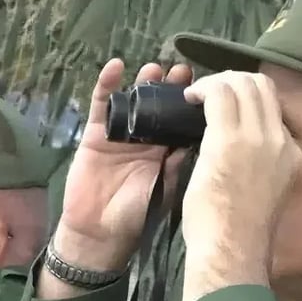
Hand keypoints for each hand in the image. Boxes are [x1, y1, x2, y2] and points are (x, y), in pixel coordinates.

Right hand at [52, 59, 191, 271]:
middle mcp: (146, 138)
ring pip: (133, 100)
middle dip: (170, 87)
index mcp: (166, 151)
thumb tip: (201, 139)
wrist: (100, 232)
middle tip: (182, 71)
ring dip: (143, 82)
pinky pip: (101, 106)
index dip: (191, 102)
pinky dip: (106, 85)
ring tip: (155, 68)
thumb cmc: (136, 214)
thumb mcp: (165, 189)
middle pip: (159, 105)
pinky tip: (115, 67)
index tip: (205, 86)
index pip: (181, 120)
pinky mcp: (96, 134)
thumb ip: (177, 164)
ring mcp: (120, 134)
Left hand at [180, 71, 301, 300]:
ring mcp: (257, 138)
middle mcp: (281, 140)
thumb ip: (258, 164)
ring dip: (217, 82)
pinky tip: (189, 98)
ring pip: (243, 83)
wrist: (231, 251)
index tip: (226, 103)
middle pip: (263, 85)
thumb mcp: (263, 190)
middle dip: (233, 80)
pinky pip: (218, 95)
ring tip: (198, 95)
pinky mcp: (229, 140)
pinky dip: (202, 89)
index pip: (275, 106)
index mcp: (292, 154)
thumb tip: (236, 149)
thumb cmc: (238, 232)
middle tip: (210, 92)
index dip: (249, 95)